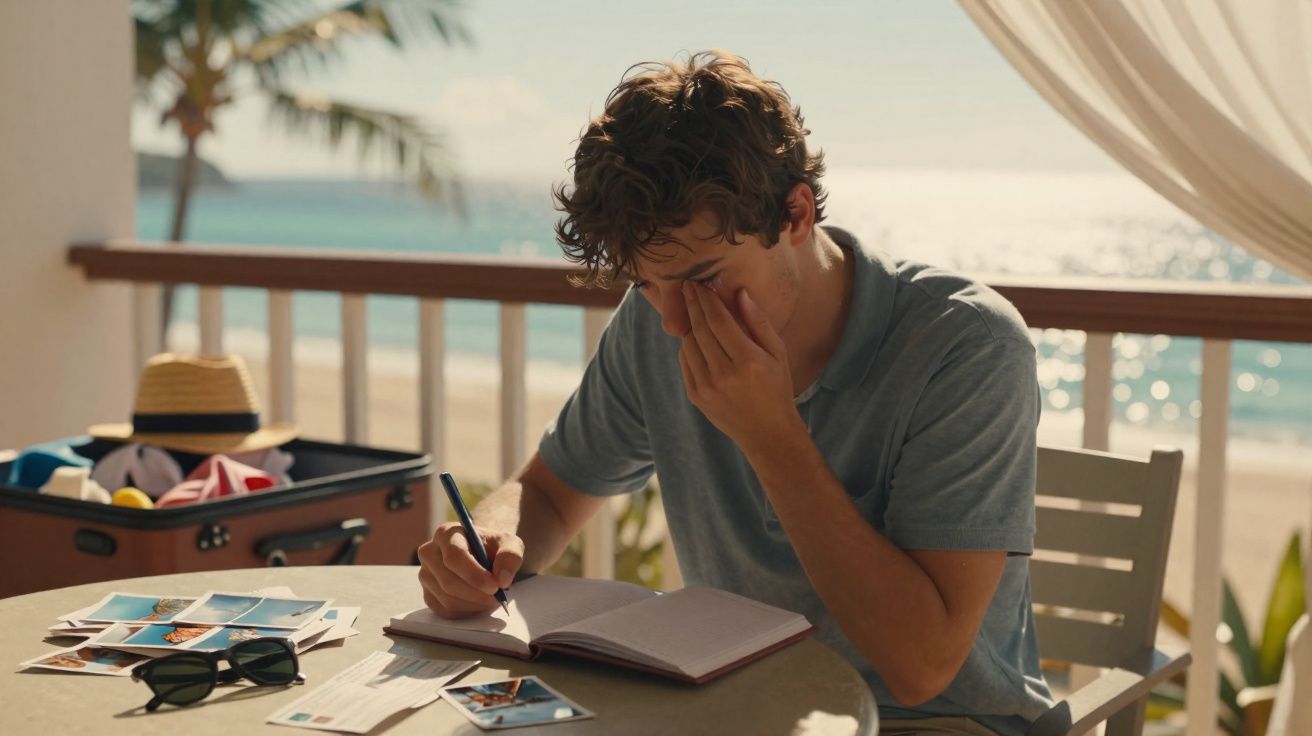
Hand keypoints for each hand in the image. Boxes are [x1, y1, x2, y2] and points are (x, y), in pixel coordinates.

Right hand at [417, 521, 523, 617]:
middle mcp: (430, 553)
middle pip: (448, 581)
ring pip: (447, 599)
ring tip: (491, 598)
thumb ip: (510, 556)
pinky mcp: (429, 595)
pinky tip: (479, 602)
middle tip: (498, 596)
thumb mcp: (509, 544)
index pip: (454, 556)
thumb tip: (502, 579)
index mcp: (446, 534)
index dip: (474, 575)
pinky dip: (467, 611)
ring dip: (474, 604)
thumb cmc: (493, 547)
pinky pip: (446, 611)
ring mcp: (426, 575)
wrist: (483, 556)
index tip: (495, 586)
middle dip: (477, 593)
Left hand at [679, 281, 802, 452]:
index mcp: (748, 360)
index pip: (719, 320)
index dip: (707, 299)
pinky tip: (696, 338)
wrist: (767, 432)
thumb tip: (739, 293)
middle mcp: (724, 374)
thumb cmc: (776, 388)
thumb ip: (758, 322)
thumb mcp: (777, 353)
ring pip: (689, 344)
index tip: (699, 284)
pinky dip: (688, 347)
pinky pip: (685, 362)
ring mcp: (707, 386)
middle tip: (687, 287)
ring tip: (694, 311)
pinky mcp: (696, 396)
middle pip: (700, 329)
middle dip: (693, 305)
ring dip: (690, 325)